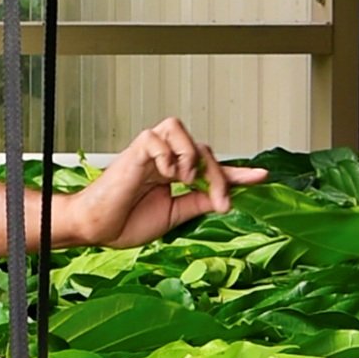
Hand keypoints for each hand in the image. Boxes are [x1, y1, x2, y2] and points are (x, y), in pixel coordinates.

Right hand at [62, 118, 268, 248]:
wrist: (97, 228)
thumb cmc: (125, 221)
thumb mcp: (174, 215)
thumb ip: (197, 202)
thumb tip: (225, 197)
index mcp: (173, 173)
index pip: (209, 166)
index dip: (236, 171)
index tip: (261, 177)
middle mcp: (164, 159)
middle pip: (202, 148)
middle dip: (217, 174)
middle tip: (219, 201)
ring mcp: (149, 153)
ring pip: (179, 128)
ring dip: (190, 155)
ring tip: (184, 180)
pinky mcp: (134, 152)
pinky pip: (156, 137)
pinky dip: (167, 154)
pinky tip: (165, 174)